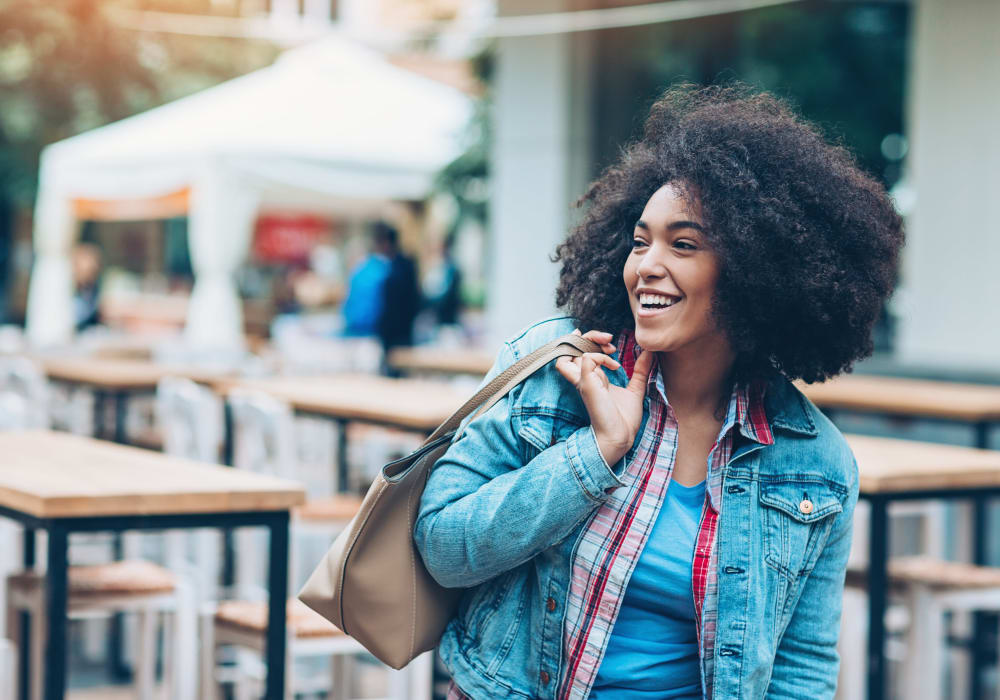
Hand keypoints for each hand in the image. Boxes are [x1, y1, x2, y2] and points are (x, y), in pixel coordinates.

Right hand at [554, 329, 653, 465]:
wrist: (621, 436)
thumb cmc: (624, 419)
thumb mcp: (635, 389)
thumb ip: (640, 370)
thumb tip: (649, 353)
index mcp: (592, 378)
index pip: (580, 351)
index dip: (591, 341)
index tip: (612, 345)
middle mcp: (584, 377)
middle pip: (571, 346)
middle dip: (590, 335)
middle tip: (610, 339)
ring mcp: (584, 380)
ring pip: (570, 350)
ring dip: (589, 342)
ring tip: (609, 347)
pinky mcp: (587, 384)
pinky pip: (586, 359)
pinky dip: (600, 356)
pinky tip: (615, 366)